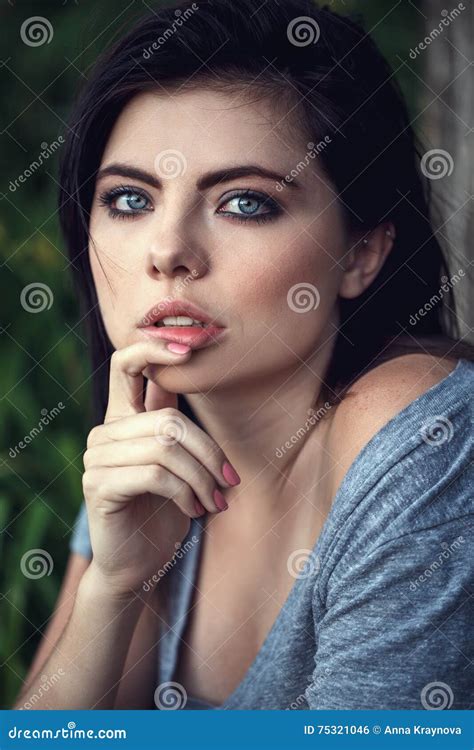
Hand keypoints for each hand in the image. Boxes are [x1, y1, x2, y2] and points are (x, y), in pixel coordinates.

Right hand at [81, 341, 239, 595]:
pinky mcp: (99, 485)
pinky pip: (156, 474)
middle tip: (229, 484)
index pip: (127, 364)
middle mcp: (106, 431)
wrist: (137, 563)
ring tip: (215, 502)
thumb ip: (181, 426)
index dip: (155, 348)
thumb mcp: (179, 462)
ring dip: (203, 478)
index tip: (192, 347)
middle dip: (210, 453)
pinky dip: (186, 493)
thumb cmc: (165, 509)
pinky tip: (195, 511)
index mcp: (125, 417)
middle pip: (169, 419)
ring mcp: (98, 457)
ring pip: (167, 446)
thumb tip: (208, 377)